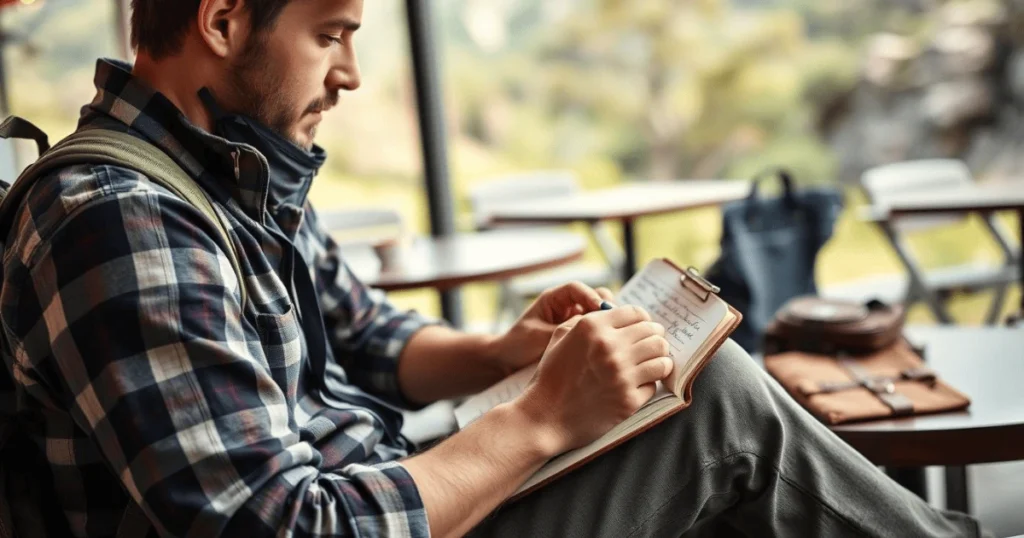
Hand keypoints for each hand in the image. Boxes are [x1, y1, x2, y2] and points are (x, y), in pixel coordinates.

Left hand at [489, 282, 614, 375]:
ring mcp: (574, 319)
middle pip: (593, 296)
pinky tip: (606, 343)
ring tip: (611, 333)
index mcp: (553, 299)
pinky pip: (595, 329)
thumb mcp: (539, 336)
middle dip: (604, 306)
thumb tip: (589, 328)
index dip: (590, 296)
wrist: (508, 360)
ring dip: (605, 320)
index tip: (600, 308)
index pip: (576, 288)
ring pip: (597, 313)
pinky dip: (602, 333)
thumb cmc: (518, 344)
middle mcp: (566, 306)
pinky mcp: (578, 334)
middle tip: (612, 321)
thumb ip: (563, 330)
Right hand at [513, 305, 673, 453]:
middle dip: (654, 338)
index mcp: (592, 327)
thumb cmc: (551, 376)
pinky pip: (655, 384)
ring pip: (662, 357)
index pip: (637, 313)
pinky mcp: (629, 400)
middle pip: (654, 332)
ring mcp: (622, 375)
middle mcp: (610, 347)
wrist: (545, 417)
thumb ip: (586, 319)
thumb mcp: (560, 336)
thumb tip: (613, 312)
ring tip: (651, 365)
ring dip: (658, 360)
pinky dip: (649, 383)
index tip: (641, 329)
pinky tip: (638, 384)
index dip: (643, 320)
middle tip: (649, 347)